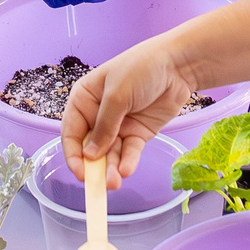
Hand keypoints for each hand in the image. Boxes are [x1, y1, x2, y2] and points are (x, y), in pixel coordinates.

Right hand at [60, 41, 197, 186]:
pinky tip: (127, 170)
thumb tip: (90, 155)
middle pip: (90, 147)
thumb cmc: (141, 68)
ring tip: (115, 183)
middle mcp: (98, 115)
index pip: (71, 132)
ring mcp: (119, 125)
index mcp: (84, 99)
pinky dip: (128, 162)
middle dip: (94, 166)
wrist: (178, 65)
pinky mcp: (138, 133)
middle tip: (100, 184)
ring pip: (110, 154)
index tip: (80, 173)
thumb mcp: (117, 95)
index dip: (73, 154)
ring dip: (111, 169)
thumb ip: (104, 126)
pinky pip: (129, 152)